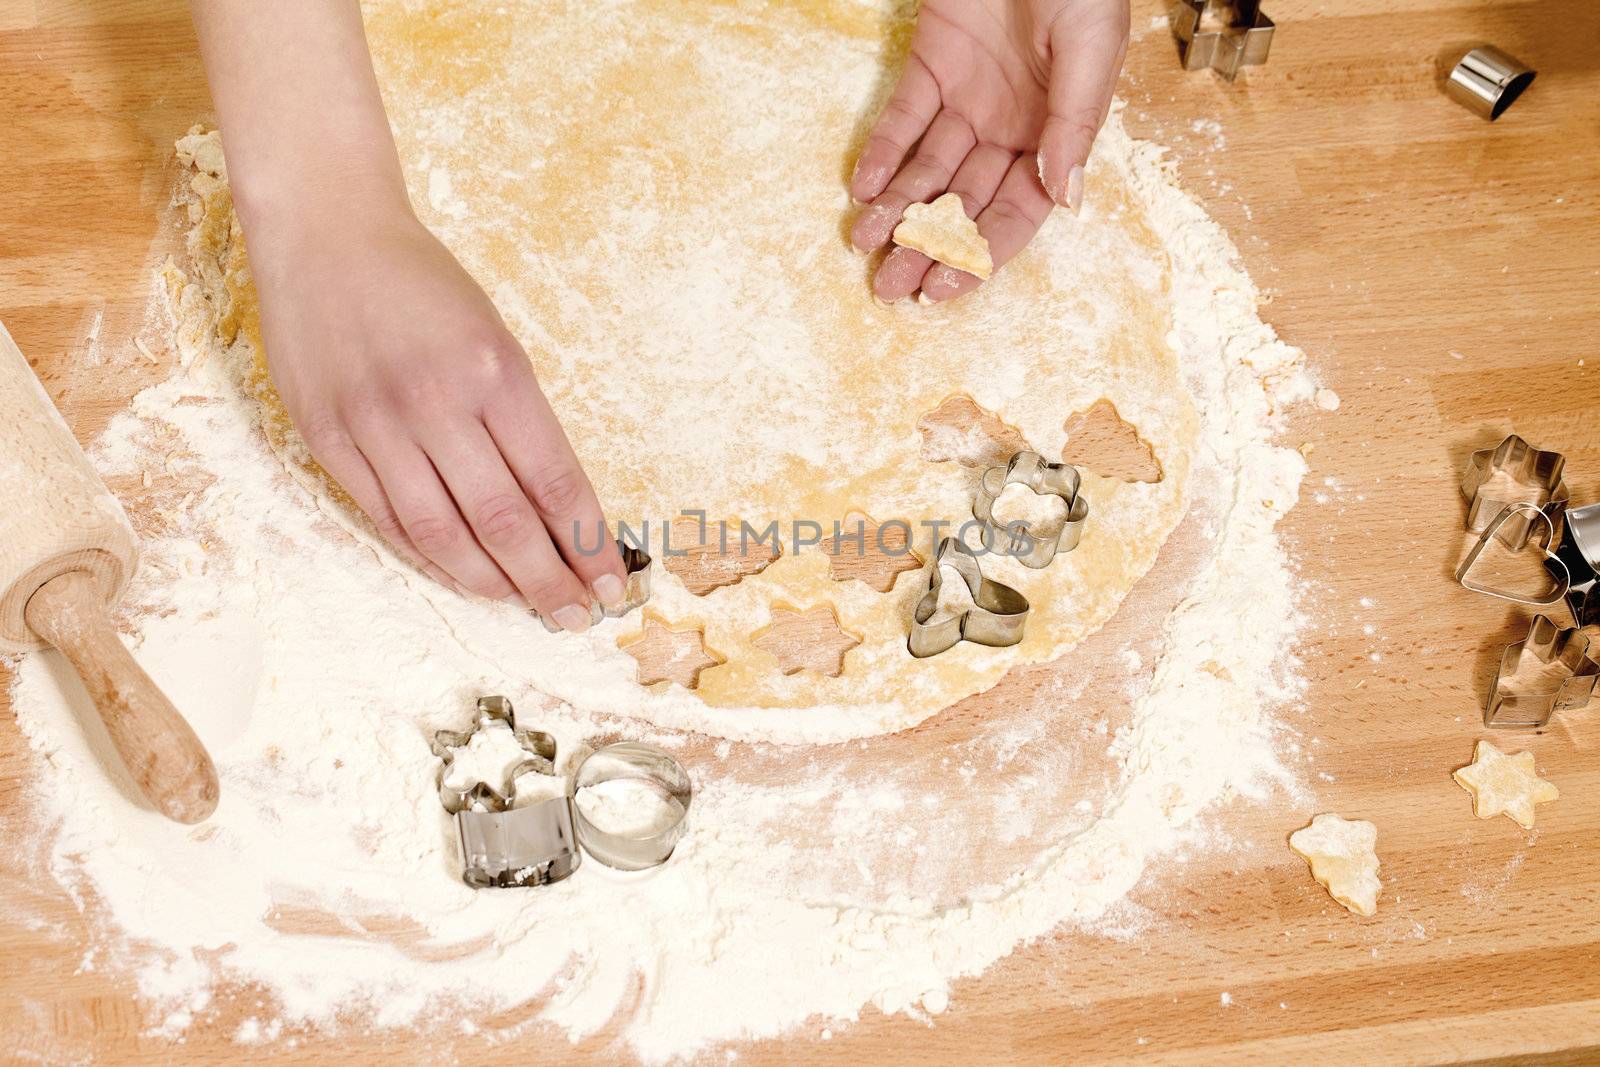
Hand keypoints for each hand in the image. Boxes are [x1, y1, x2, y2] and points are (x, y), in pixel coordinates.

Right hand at [246, 207, 626, 631]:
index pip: (554, 483)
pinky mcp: (328, 439)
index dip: (587, 544)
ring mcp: (376, 426)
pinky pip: (388, 519)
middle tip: (577, 615)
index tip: (612, 581)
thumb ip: (522, 420)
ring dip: (492, 583)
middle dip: (549, 580)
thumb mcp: (495, 337)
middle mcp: (435, 404)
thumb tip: (558, 508)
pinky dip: (431, 557)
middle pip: (504, 523)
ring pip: (443, 535)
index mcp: (494, 371)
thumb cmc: (424, 284)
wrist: (325, 234)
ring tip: (527, 605)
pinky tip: (465, 575)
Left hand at [848, 0, 1128, 302]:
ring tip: (865, 243)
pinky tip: (863, 187)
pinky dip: (882, 151)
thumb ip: (1073, 123)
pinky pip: (902, 117)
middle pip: (964, 203)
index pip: (1018, 212)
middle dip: (928, 246)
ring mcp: (969, 100)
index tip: (945, 289)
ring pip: (928, 170)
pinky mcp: (932, 65)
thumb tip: (1066, 198)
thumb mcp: (1089, 50)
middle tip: (891, 287)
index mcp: (1057, 136)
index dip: (981, 255)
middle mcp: (1011, 128)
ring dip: (897, 209)